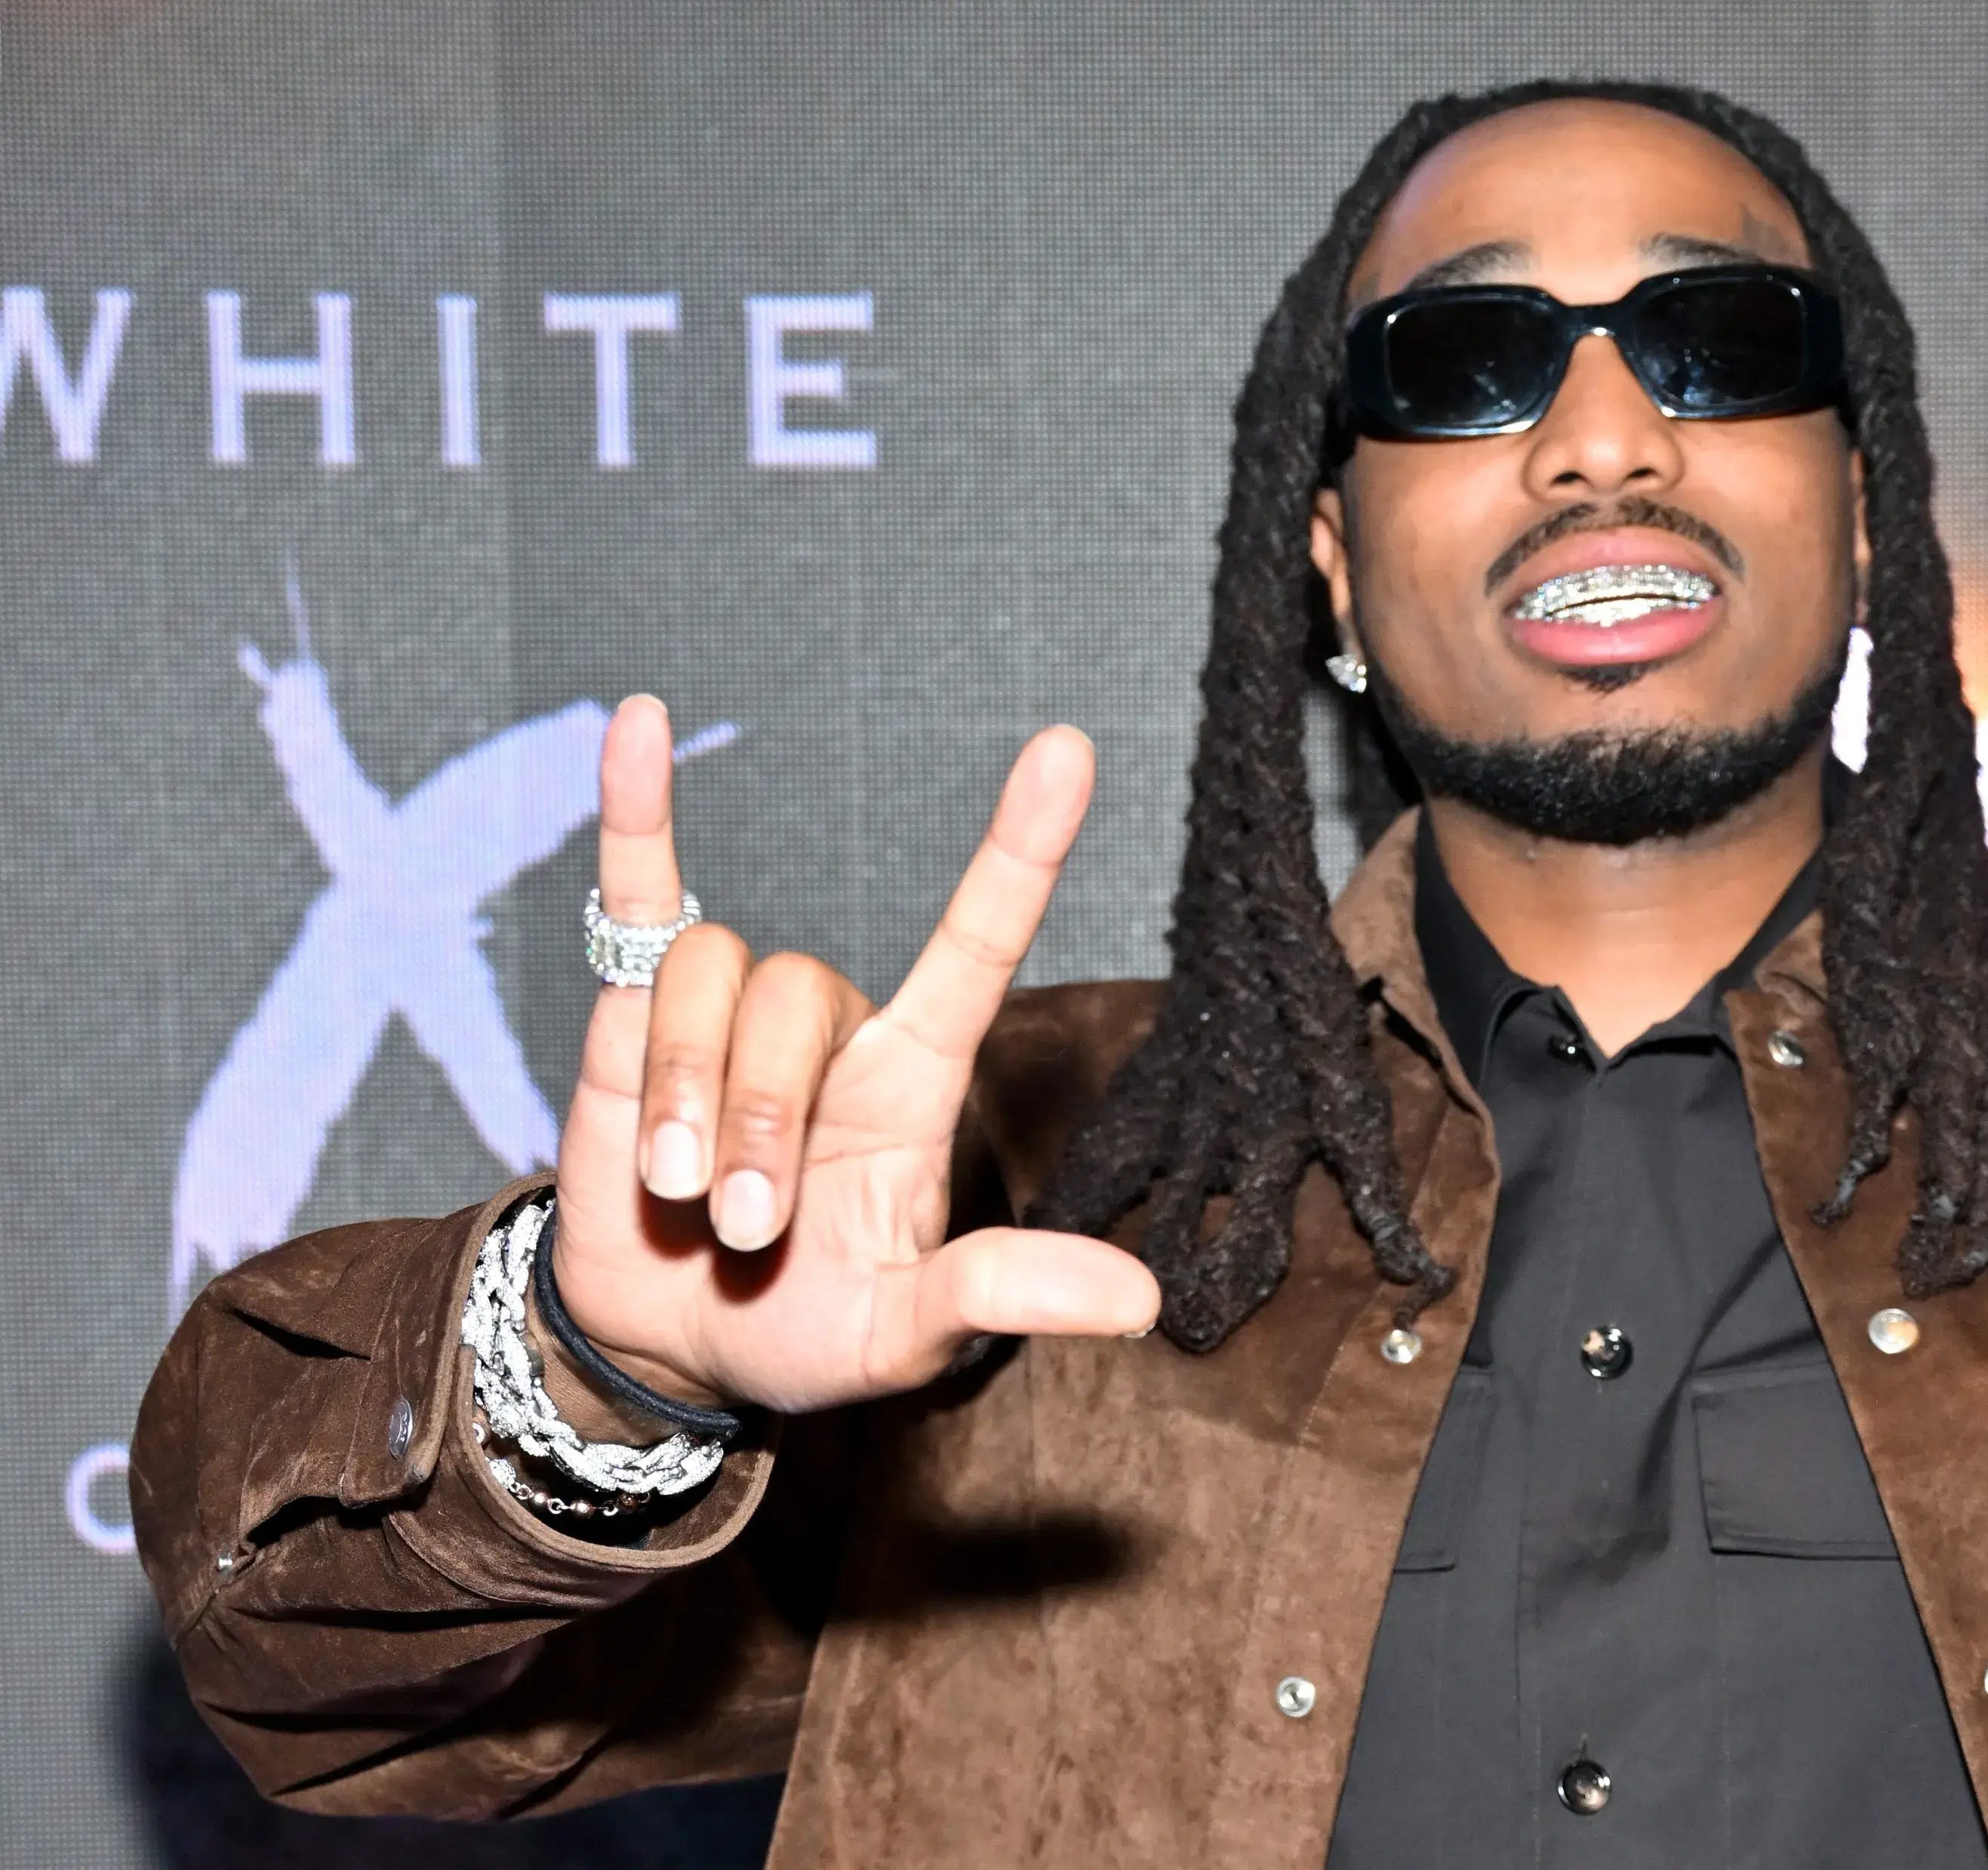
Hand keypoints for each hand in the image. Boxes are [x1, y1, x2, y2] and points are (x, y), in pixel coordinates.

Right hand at [548, 697, 1159, 1413]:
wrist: (671, 1346)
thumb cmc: (808, 1331)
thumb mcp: (910, 1333)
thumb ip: (1004, 1295)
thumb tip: (1143, 1301)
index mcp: (912, 1078)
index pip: (977, 943)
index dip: (1020, 849)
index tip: (1068, 750)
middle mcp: (832, 1028)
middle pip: (796, 997)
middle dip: (757, 1124)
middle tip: (747, 1233)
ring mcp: (731, 1013)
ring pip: (708, 976)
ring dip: (686, 1092)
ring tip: (676, 1195)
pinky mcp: (633, 1015)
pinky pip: (639, 889)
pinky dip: (637, 807)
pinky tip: (637, 721)